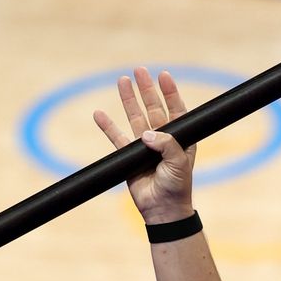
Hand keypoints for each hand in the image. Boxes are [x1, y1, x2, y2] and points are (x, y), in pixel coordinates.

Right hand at [93, 67, 196, 223]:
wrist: (163, 209)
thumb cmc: (177, 187)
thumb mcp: (179, 164)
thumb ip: (167, 145)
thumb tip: (146, 133)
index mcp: (180, 138)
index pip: (176, 110)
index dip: (170, 92)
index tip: (164, 75)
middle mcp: (163, 139)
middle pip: (153, 108)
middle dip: (146, 89)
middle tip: (139, 70)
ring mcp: (145, 146)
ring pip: (134, 117)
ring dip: (128, 100)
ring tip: (122, 80)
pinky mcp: (129, 156)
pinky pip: (116, 137)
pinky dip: (108, 126)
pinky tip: (99, 113)